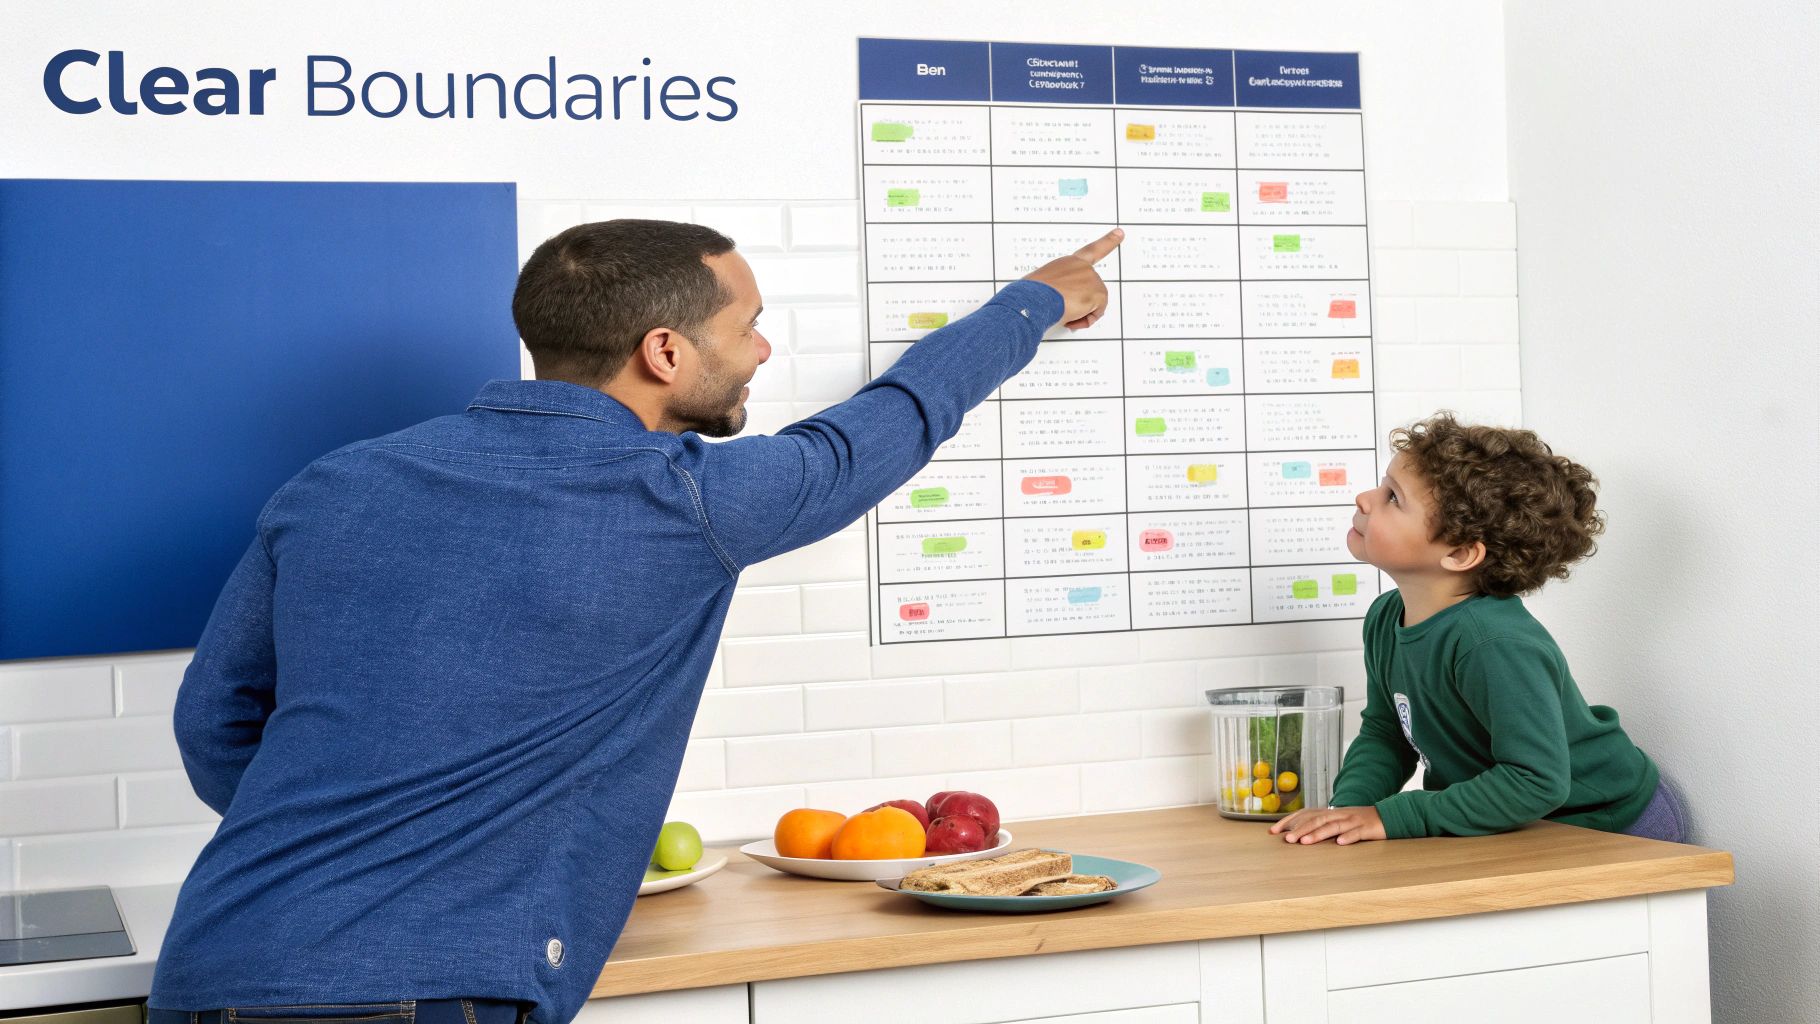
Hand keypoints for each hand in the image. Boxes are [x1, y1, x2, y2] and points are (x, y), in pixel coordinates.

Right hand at [1023, 228, 1122, 329]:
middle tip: (1064, 310)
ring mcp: (1091, 278)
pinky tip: (1070, 317)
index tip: (1120, 233)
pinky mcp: (1098, 293)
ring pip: (1094, 303)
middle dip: (1082, 304)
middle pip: (1091, 290)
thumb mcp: (1044, 285)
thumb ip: (1058, 289)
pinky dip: (1085, 320)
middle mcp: (1082, 267)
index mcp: (1069, 263)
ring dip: (1080, 313)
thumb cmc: (1032, 293)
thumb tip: (1061, 304)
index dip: (1108, 241)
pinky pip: (1097, 312)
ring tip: (1062, 311)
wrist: (1033, 299)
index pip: (1091, 250)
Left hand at [1269, 805, 1386, 845]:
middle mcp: (1339, 814)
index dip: (1289, 821)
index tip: (1273, 831)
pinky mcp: (1367, 829)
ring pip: (1334, 826)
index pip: (1306, 814)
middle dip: (1300, 829)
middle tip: (1287, 840)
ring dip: (1318, 834)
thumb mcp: (1338, 822)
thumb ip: (1321, 826)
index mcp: (1331, 813)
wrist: (1388, 816)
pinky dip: (1348, 837)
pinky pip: (1357, 833)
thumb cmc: (1359, 822)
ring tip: (1305, 842)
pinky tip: (1339, 843)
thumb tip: (1297, 834)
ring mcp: (1353, 821)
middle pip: (1317, 820)